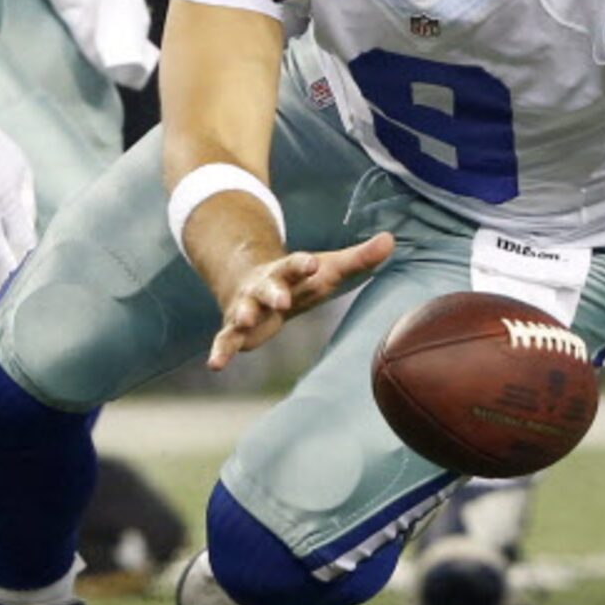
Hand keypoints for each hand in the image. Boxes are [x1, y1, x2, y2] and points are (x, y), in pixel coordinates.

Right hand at [208, 231, 393, 369]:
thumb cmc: (304, 278)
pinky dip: (220, 350)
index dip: (303, 264)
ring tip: (243, 321)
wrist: (257, 280)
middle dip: (274, 292)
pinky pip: (226, 339)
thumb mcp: (330, 268)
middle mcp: (265, 286)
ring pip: (243, 310)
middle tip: (281, 299)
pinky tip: (213, 365)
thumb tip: (390, 240)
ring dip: (243, 315)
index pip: (297, 264)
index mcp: (289, 271)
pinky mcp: (236, 328)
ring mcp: (247, 306)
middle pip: (269, 287)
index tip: (312, 262)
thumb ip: (359, 258)